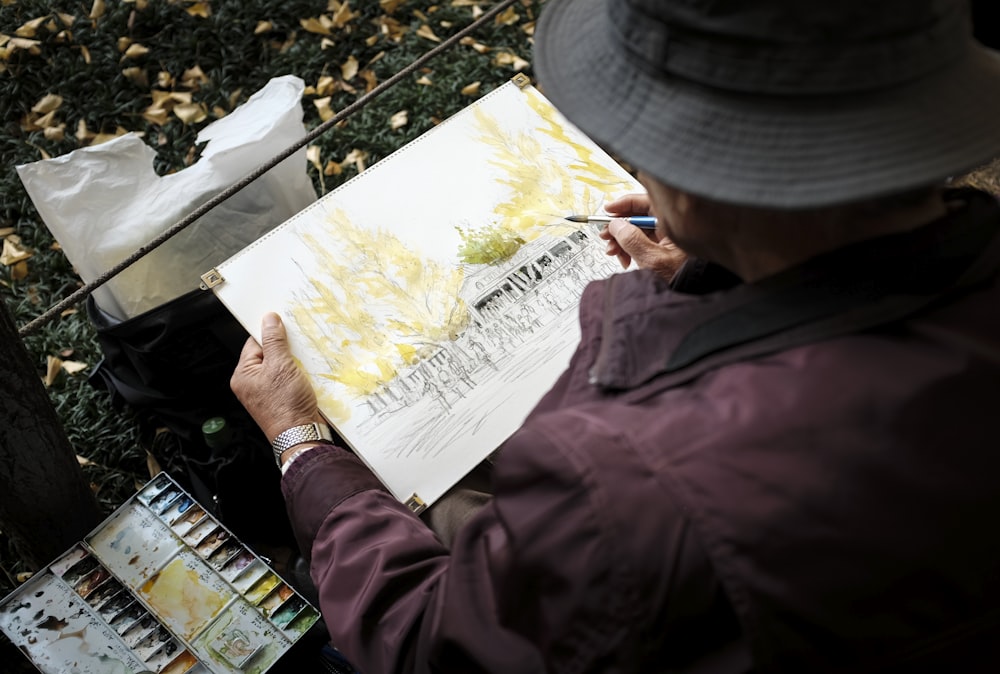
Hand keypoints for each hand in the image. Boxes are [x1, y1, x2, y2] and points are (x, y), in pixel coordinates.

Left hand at [231, 313, 320, 442]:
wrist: (301, 433)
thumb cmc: (286, 406)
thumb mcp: (280, 365)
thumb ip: (274, 341)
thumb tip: (269, 320)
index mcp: (243, 375)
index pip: (254, 343)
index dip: (270, 334)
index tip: (284, 326)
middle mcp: (252, 384)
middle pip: (269, 354)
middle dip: (286, 349)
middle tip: (298, 346)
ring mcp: (268, 393)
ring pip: (282, 367)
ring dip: (295, 362)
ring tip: (304, 363)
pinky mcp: (282, 399)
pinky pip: (289, 379)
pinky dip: (299, 374)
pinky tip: (308, 375)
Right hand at [598, 193, 686, 278]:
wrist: (688, 296)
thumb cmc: (681, 279)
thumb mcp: (652, 260)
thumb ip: (632, 240)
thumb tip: (616, 225)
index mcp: (673, 224)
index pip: (646, 202)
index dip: (625, 204)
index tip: (609, 210)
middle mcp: (669, 229)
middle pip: (638, 218)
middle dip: (619, 228)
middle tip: (606, 236)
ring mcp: (665, 239)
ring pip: (636, 232)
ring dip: (621, 241)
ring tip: (613, 252)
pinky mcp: (660, 250)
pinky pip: (639, 244)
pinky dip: (628, 250)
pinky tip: (625, 260)